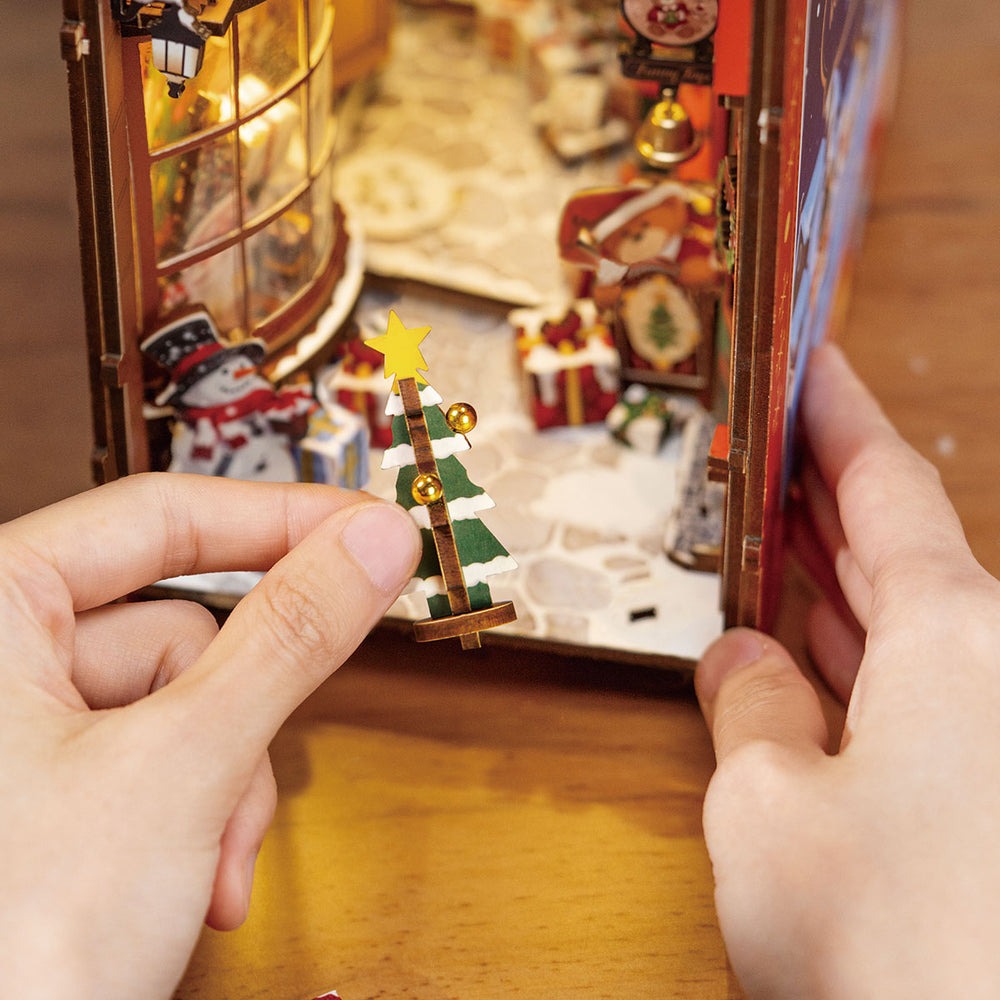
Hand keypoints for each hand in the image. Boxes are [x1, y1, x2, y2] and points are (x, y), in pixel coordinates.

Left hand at [0, 474, 418, 998]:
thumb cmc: (9, 954)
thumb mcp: (179, 766)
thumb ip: (288, 637)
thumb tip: (370, 544)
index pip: (162, 516)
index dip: (279, 518)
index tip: (366, 529)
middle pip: (178, 628)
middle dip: (240, 719)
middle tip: (265, 759)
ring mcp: (17, 734)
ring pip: (180, 708)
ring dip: (222, 787)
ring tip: (210, 867)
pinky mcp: (46, 792)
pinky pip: (158, 761)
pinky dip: (194, 818)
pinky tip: (188, 886)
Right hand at [695, 344, 999, 997]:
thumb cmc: (901, 952)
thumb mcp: (770, 814)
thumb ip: (749, 715)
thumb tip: (743, 664)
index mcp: (954, 641)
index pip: (886, 486)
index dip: (838, 415)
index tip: (812, 362)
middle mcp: (995, 671)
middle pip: (898, 546)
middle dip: (825, 492)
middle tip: (766, 446)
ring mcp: (998, 734)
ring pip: (907, 624)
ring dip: (834, 578)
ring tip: (770, 534)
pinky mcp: (991, 796)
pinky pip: (915, 694)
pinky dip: (856, 661)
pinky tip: (807, 656)